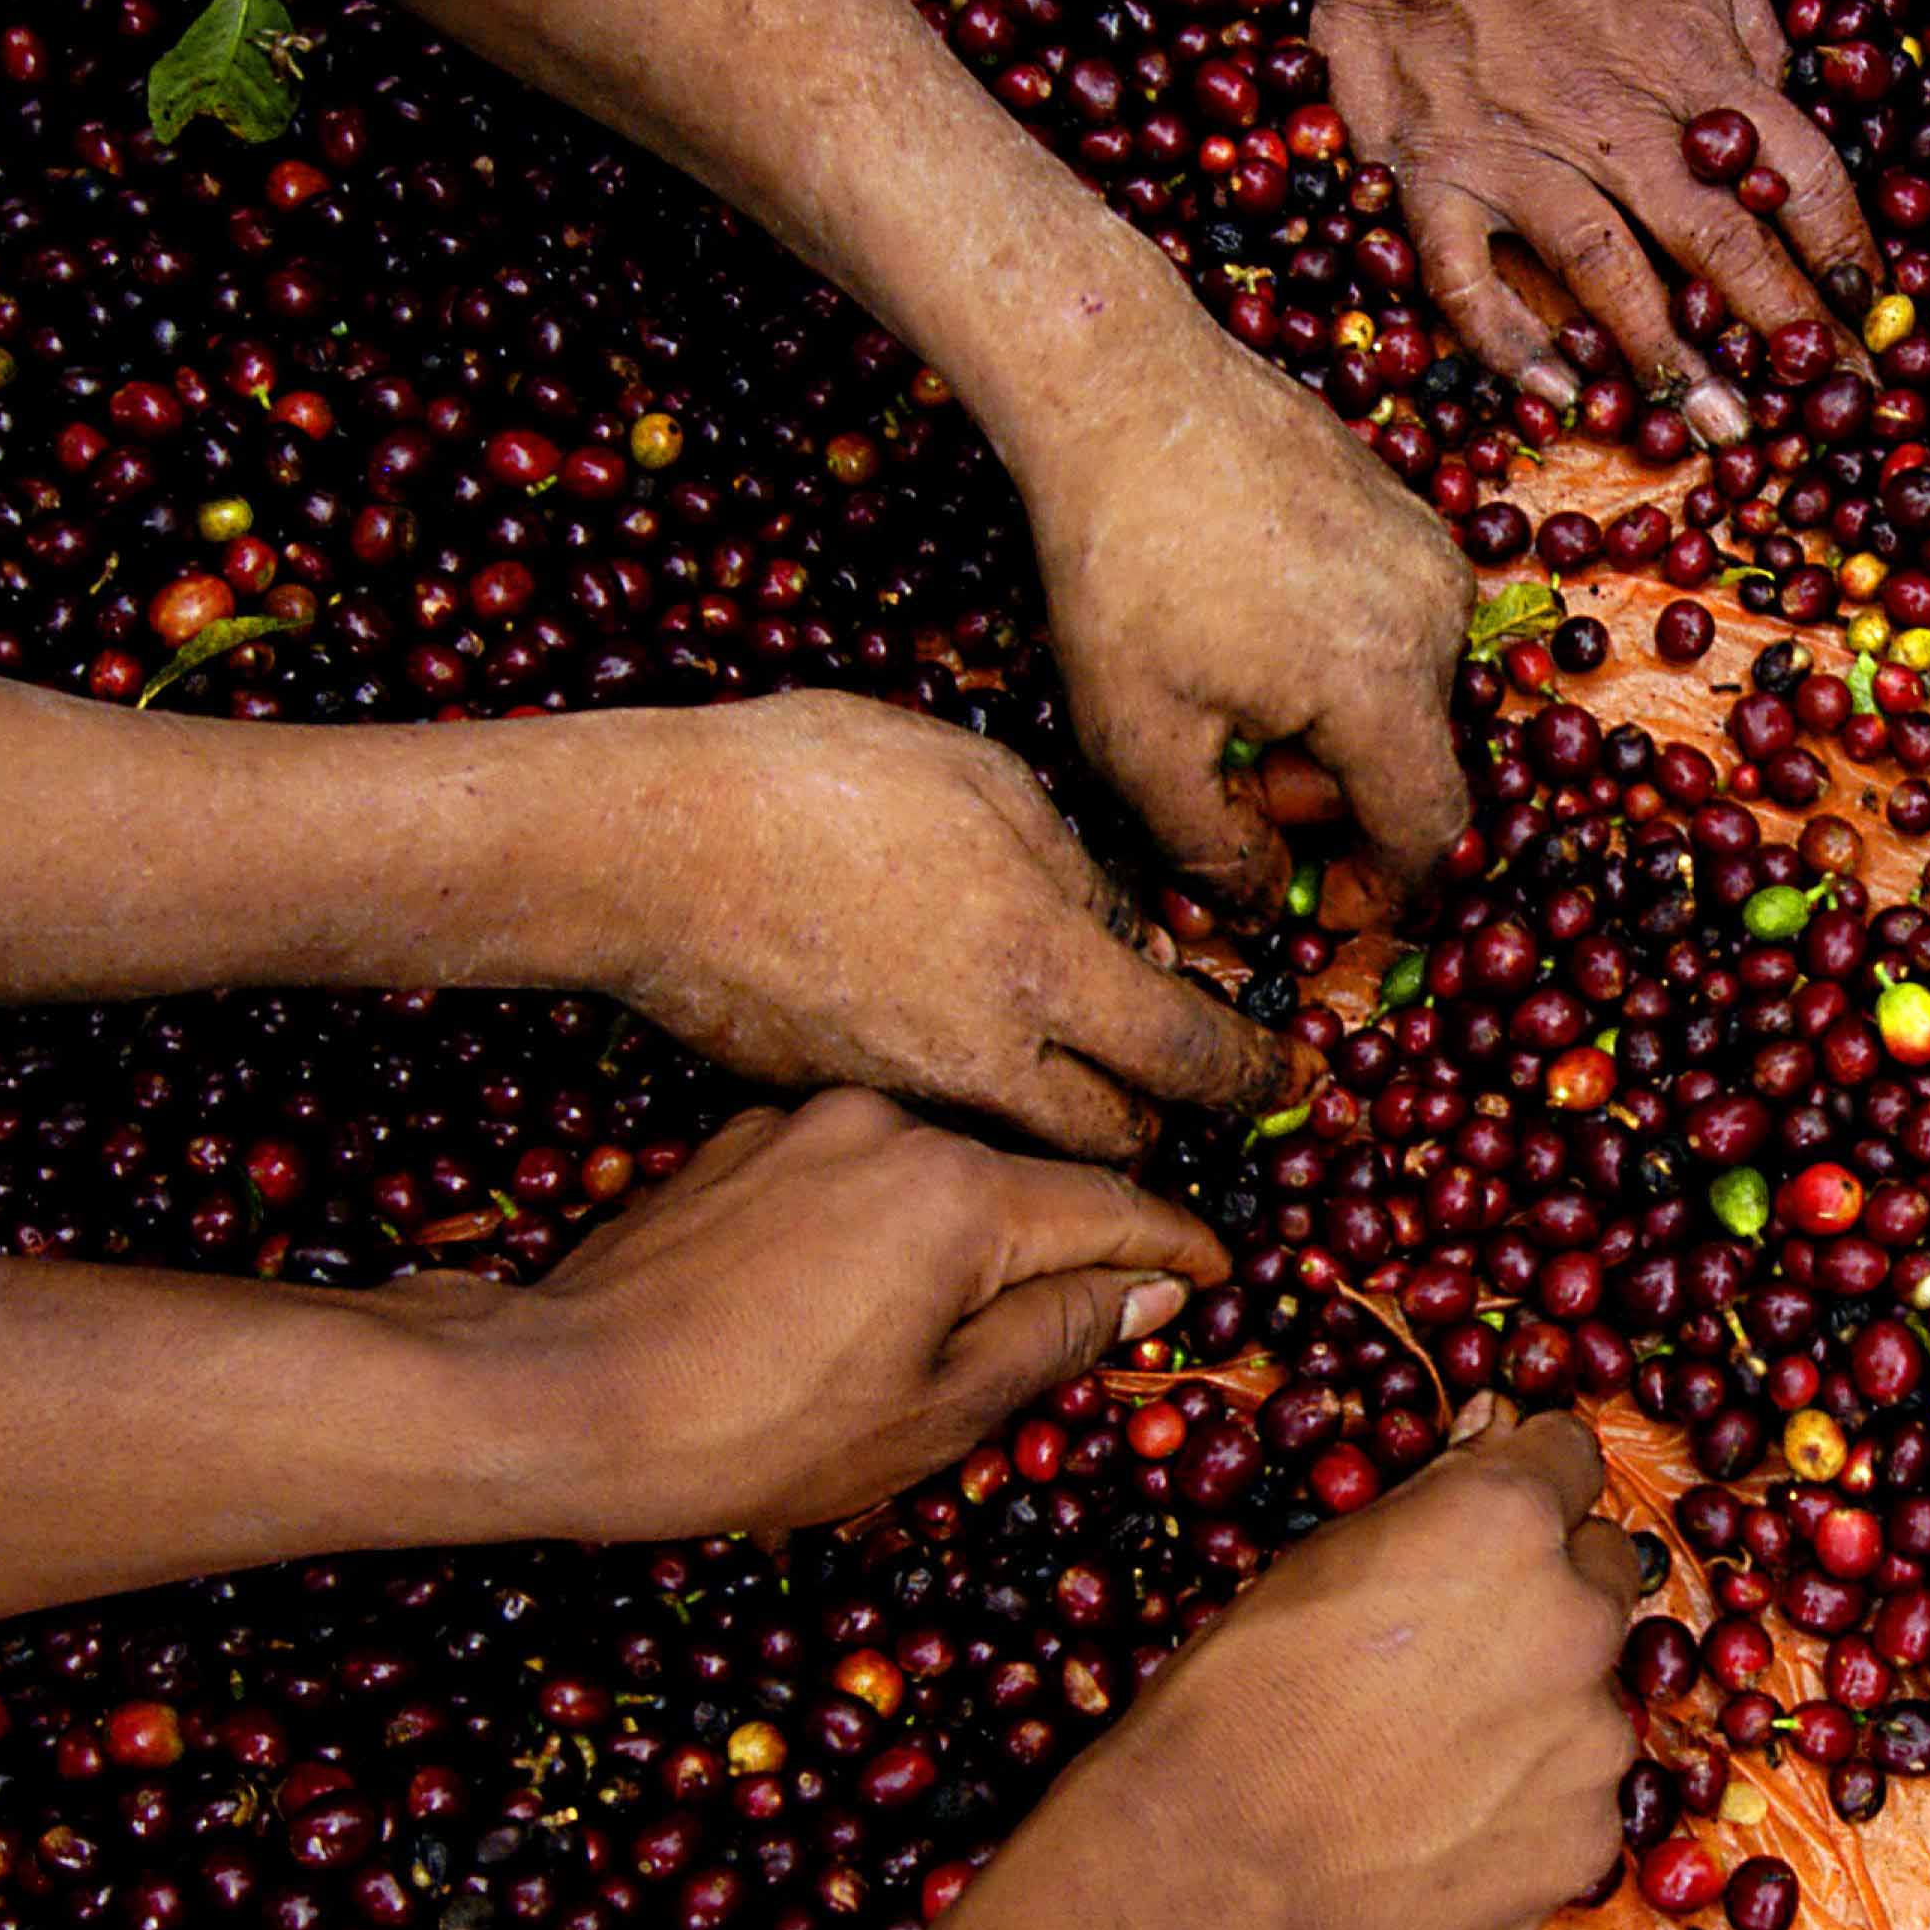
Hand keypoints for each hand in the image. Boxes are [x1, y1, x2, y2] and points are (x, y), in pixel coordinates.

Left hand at [419, 1089, 1224, 1541]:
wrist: (560, 1393)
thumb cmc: (755, 1430)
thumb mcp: (935, 1414)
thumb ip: (1054, 1336)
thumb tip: (1147, 1288)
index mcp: (960, 1191)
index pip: (1113, 1207)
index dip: (1177, 1246)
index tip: (1221, 1270)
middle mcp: (894, 1124)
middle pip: (1022, 1185)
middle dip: (1066, 1252)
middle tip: (1101, 1320)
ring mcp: (810, 1121)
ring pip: (934, 1176)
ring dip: (964, 1239)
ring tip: (954, 1326)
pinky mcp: (742, 1138)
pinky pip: (852, 1174)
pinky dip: (880, 1225)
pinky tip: (850, 1297)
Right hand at [604, 693, 1292, 1157]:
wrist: (643, 845)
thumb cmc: (818, 782)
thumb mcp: (987, 785)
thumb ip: (1081, 877)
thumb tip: (1143, 945)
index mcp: (1044, 969)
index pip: (1190, 1055)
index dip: (1253, 1074)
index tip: (1285, 1079)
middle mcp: (986, 1058)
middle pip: (1118, 1138)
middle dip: (1160, 1117)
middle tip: (1175, 1079)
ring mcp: (904, 1096)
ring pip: (1026, 1147)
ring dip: (1066, 1122)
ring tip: (1068, 1064)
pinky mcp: (834, 1107)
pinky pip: (935, 1125)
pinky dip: (967, 1104)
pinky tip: (948, 1038)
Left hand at [1020, 323, 1480, 917]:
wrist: (1125, 388)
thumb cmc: (1120, 564)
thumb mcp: (1136, 737)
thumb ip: (1209, 850)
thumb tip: (1263, 911)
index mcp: (1382, 687)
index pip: (1429, 834)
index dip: (1385, 893)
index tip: (1325, 906)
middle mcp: (1436, 618)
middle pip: (1418, 762)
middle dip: (1339, 800)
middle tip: (1245, 782)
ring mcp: (1431, 553)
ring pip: (1409, 692)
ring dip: (1339, 726)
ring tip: (1237, 696)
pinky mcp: (1409, 509)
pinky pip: (1399, 621)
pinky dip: (1343, 655)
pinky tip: (1255, 625)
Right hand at [1068, 1403, 1642, 1929]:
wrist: (1216, 1869)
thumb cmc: (1237, 1701)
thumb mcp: (1319, 1559)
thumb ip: (1433, 1497)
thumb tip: (1495, 1433)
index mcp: (1506, 1522)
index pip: (1569, 1456)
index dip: (1527, 1481)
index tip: (1496, 1518)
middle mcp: (1574, 1616)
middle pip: (1603, 1570)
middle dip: (1549, 1591)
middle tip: (1456, 1646)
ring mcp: (1593, 1734)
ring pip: (1592, 1691)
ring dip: (1542, 1704)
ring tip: (1433, 1752)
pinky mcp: (1588, 1834)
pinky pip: (1578, 1793)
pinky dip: (1532, 1800)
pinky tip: (1445, 1819)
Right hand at [1301, 0, 1878, 432]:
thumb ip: (1747, 35)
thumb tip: (1781, 106)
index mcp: (1697, 69)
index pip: (1801, 175)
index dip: (1848, 251)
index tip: (1874, 311)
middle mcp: (1620, 127)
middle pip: (1723, 246)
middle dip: (1782, 333)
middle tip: (1824, 402)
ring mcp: (1524, 159)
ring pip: (1609, 279)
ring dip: (1668, 363)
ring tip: (1716, 431)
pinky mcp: (1438, 178)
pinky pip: (1471, 284)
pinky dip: (1512, 349)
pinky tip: (1558, 399)